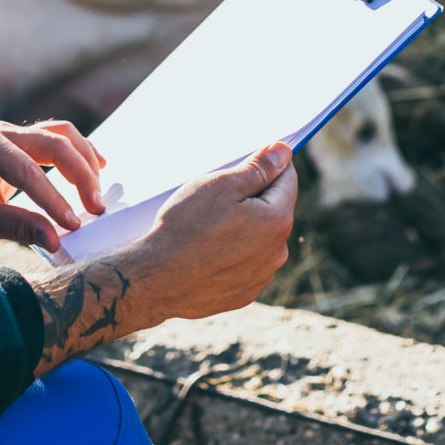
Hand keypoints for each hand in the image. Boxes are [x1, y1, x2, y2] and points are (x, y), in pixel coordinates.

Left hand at [0, 119, 106, 252]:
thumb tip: (57, 240)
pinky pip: (55, 138)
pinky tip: (96, 166)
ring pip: (60, 134)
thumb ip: (19, 227)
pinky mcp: (18, 142)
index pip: (29, 171)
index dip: (54, 199)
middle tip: (96, 208)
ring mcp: (10, 133)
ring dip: (84, 160)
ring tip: (98, 191)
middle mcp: (0, 132)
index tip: (73, 225)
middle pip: (54, 143)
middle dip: (80, 176)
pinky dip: (77, 152)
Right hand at [115, 141, 297, 320]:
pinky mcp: (245, 292)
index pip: (287, 178)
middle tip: (216, 198)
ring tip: (208, 228)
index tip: (244, 164)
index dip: (266, 165)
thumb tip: (283, 152)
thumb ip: (258, 168)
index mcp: (277, 220)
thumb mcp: (221, 185)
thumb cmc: (187, 227)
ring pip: (260, 237)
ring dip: (244, 226)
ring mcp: (261, 275)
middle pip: (274, 209)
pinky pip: (246, 262)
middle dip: (253, 197)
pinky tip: (207, 252)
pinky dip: (233, 252)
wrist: (157, 280)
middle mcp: (278, 251)